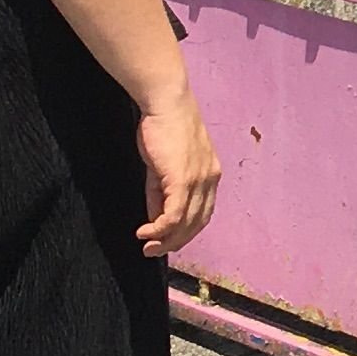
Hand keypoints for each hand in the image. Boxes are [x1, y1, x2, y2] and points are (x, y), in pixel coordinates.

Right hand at [134, 92, 220, 257]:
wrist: (166, 103)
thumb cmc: (163, 128)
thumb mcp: (165, 166)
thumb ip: (162, 192)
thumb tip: (155, 218)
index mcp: (211, 176)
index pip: (202, 214)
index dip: (185, 232)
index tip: (166, 242)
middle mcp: (210, 180)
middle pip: (196, 224)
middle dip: (175, 242)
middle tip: (152, 252)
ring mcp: (199, 180)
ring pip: (185, 223)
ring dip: (165, 240)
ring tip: (147, 247)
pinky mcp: (183, 178)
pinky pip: (173, 214)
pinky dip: (159, 228)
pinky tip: (145, 233)